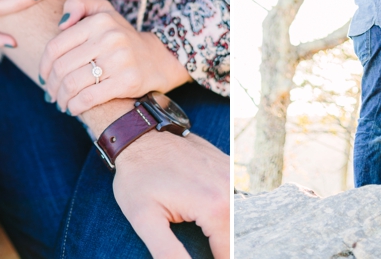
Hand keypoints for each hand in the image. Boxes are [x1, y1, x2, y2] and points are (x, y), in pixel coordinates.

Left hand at [39, 0, 191, 114]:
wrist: (159, 59)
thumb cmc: (122, 38)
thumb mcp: (104, 12)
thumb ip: (78, 5)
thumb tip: (61, 23)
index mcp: (99, 21)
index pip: (56, 47)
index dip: (43, 66)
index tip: (43, 77)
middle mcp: (110, 38)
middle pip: (62, 68)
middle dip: (51, 86)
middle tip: (51, 94)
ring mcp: (120, 60)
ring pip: (73, 84)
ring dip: (61, 99)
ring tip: (61, 103)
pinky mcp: (127, 81)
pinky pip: (90, 98)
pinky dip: (76, 106)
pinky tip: (74, 108)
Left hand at [114, 131, 229, 258]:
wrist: (140, 135)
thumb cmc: (138, 176)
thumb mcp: (144, 219)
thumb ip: (168, 253)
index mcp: (215, 207)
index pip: (228, 255)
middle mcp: (230, 189)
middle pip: (239, 237)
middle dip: (224, 250)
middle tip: (208, 252)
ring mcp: (232, 175)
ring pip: (242, 218)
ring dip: (230, 234)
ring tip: (212, 244)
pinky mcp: (228, 166)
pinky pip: (238, 199)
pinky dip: (230, 215)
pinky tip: (212, 221)